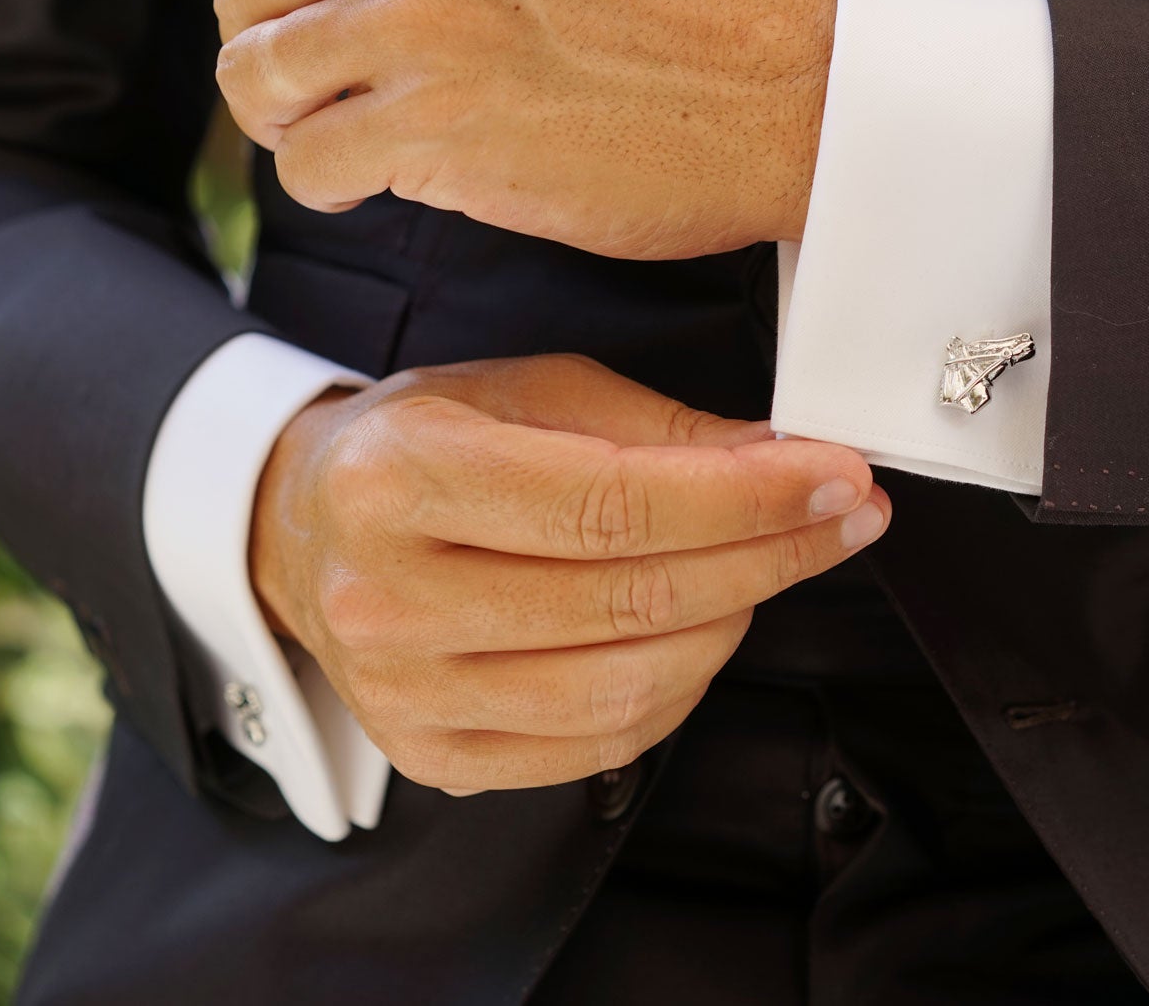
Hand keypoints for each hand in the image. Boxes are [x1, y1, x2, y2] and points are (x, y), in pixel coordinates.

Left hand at [209, 0, 835, 259]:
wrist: (777, 83)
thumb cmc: (672, 4)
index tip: (284, 12)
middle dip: (271, 56)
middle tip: (325, 95)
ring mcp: (414, 23)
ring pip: (255, 81)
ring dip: (293, 126)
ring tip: (352, 140)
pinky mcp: (434, 127)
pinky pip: (305, 167)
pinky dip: (330, 187)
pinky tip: (381, 183)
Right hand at [250, 354, 888, 793]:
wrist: (304, 531)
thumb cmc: (424, 444)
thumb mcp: (527, 391)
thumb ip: (655, 429)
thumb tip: (785, 464)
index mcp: (402, 476)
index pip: (612, 504)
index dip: (747, 499)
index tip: (839, 477)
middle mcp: (389, 596)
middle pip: (629, 599)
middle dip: (768, 555)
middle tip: (844, 516)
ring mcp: (406, 692)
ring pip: (625, 686)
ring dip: (734, 624)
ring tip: (772, 567)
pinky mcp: (434, 756)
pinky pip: (599, 744)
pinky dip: (679, 690)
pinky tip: (707, 630)